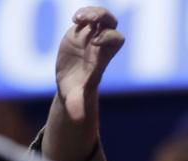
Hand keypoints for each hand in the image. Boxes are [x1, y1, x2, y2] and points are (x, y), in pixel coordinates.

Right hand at [56, 7, 124, 121]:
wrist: (71, 84)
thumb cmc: (76, 91)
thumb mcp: (75, 98)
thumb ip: (77, 106)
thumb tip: (78, 120)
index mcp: (102, 57)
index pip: (115, 40)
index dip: (108, 37)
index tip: (95, 42)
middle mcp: (99, 44)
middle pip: (111, 24)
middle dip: (102, 18)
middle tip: (88, 21)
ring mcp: (90, 36)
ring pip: (100, 17)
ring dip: (92, 12)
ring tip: (78, 19)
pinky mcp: (80, 32)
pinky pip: (87, 16)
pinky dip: (83, 14)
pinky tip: (75, 19)